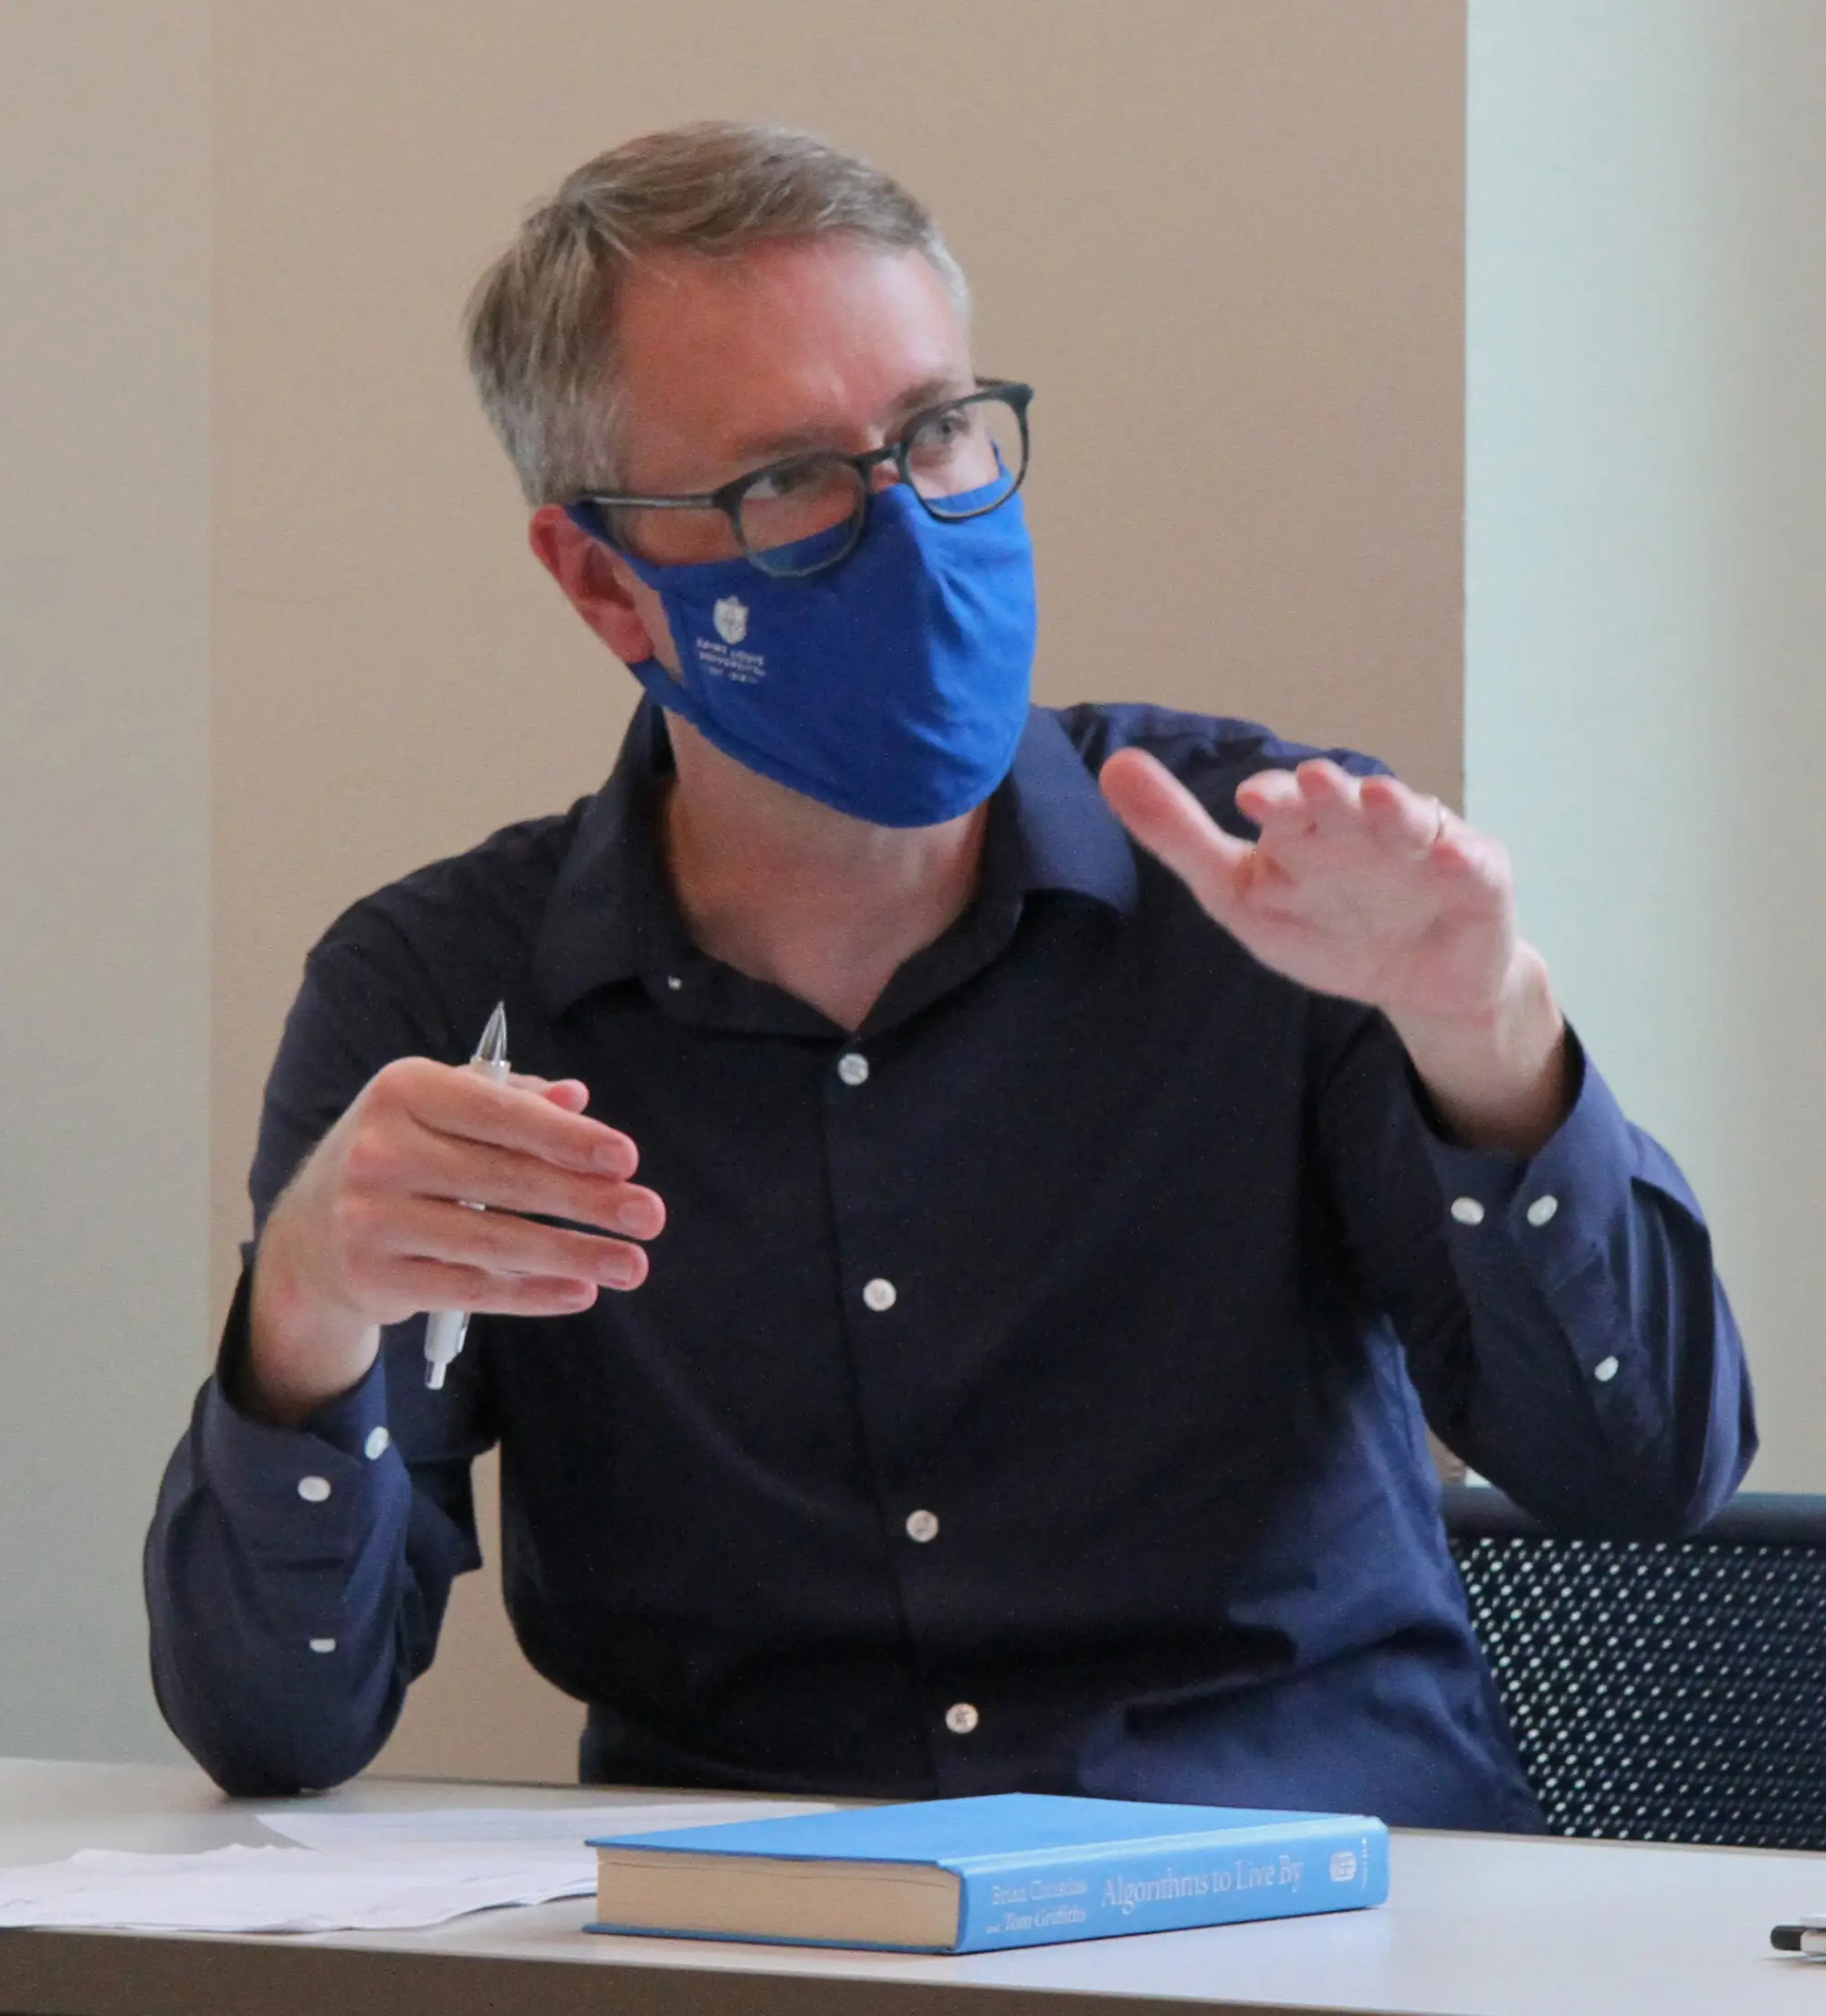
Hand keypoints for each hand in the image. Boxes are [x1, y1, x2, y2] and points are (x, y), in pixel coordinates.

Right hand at [246, 1059, 664, 1424]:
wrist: (308, 1239)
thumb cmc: (398, 1158)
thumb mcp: (439, 1111)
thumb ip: (509, 1100)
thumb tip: (577, 1097)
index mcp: (402, 1090)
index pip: (498, 1112)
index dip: (566, 1137)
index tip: (627, 1159)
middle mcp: (377, 1150)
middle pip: (504, 1178)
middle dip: (587, 1200)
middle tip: (649, 1216)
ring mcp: (369, 1218)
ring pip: (493, 1240)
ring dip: (573, 1253)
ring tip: (633, 1264)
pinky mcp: (373, 1278)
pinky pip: (469, 1287)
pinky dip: (531, 1292)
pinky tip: (581, 1291)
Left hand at [1099, 748, 1567, 1152]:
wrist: (1416, 980)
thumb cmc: (1324, 925)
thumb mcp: (1240, 893)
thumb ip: (1178, 838)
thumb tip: (1111, 767)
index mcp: (1304, 827)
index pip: (1285, 806)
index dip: (1273, 802)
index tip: (1250, 802)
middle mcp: (1362, 825)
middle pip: (1344, 805)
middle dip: (1329, 795)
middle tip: (1311, 784)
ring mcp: (1421, 848)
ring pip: (1407, 821)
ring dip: (1393, 809)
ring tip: (1377, 798)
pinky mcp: (1476, 877)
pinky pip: (1473, 864)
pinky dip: (1462, 858)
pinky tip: (1451, 856)